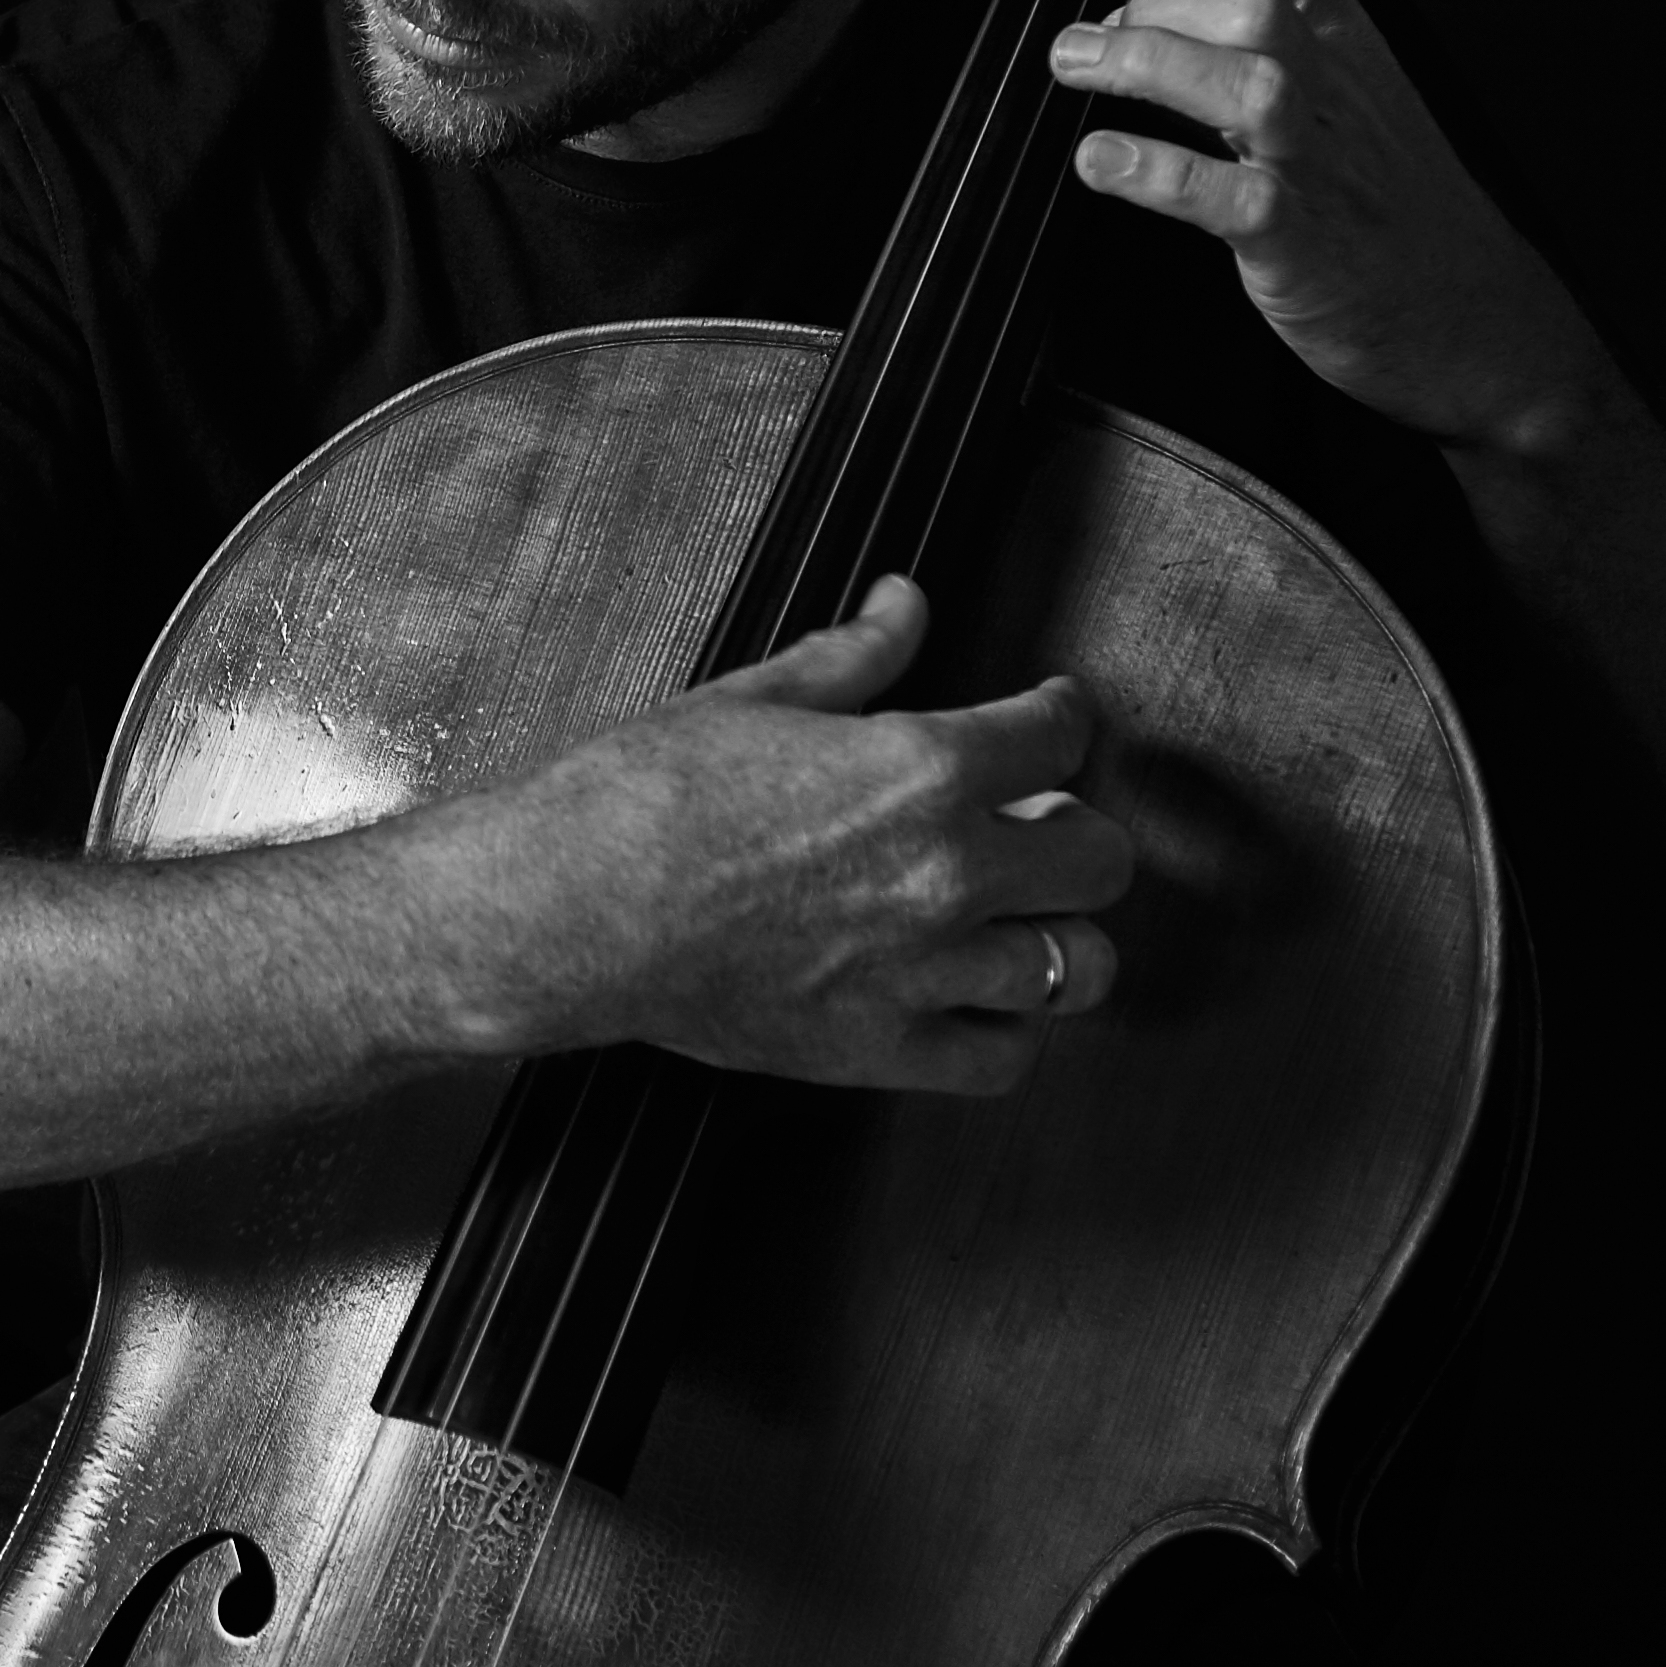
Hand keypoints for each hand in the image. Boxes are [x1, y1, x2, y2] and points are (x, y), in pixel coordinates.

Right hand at [474, 577, 1131, 1095]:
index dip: (1061, 719)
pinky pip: (1003, 1060)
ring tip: (1021, 920)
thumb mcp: (751, 699)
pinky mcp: (880, 1048)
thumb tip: (903, 607)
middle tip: (1038, 823)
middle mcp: (944, 872)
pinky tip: (974, 1001)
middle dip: (1077, 831)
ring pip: (1075, 970)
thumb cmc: (639, 802)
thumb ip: (853, 657)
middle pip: (1099, 861)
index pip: (1060, 739)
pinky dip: (1004, 1032)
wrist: (566, 908)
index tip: (1051, 720)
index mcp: (920, 769)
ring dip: (1057, 938)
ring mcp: (920, 969)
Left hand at [1050, 0, 1607, 453]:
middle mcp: (1333, 89)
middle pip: (1251, 2)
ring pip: (1247, 83)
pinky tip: (1103, 162)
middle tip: (1081, 38)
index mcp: (1343, 39)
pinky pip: (1231, 196)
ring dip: (1147, 64)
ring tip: (1078, 66)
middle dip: (1152, 2)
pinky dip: (1157, 172)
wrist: (1477, 317)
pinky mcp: (1303, 246)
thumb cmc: (1394, 207)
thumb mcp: (1344, 94)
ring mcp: (1321, 167)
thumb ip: (1262, 44)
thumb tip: (1143, 18)